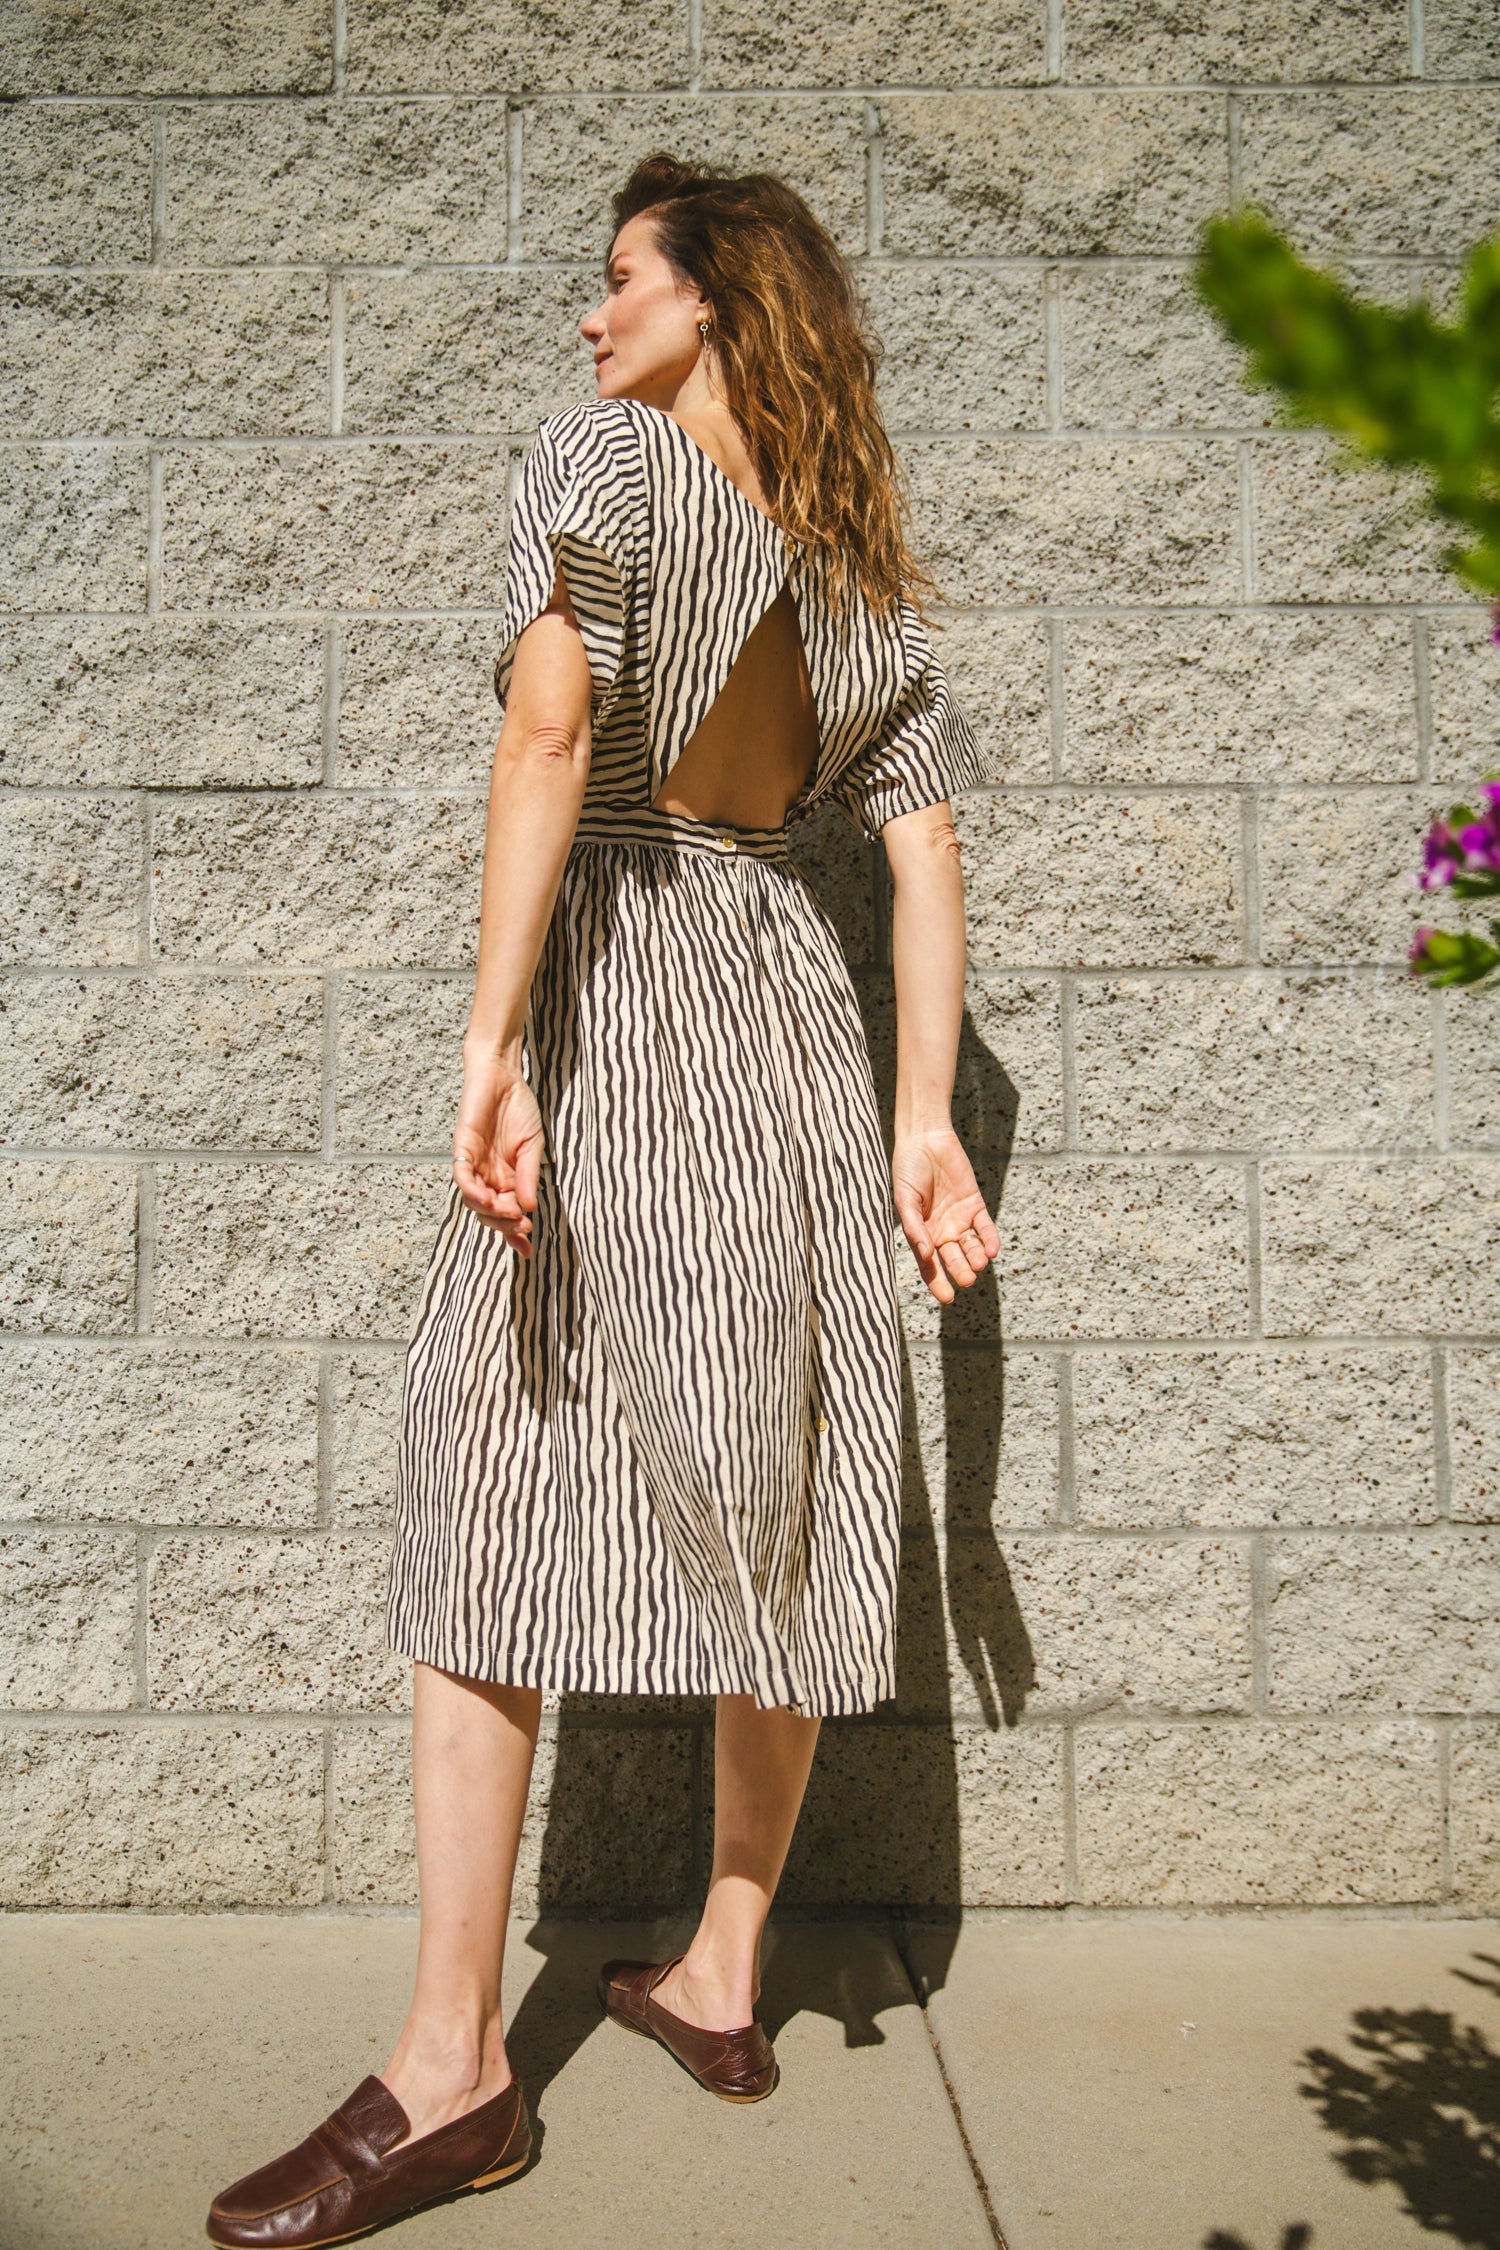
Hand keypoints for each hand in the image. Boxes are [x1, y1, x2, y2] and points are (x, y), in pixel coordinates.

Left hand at [452, 1052, 545, 1255]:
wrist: (503, 1075)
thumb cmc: (518, 1108)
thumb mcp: (531, 1147)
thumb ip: (528, 1176)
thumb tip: (531, 1207)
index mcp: (504, 1178)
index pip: (506, 1212)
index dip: (514, 1233)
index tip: (528, 1249)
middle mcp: (486, 1175)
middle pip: (488, 1212)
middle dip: (504, 1225)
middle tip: (522, 1227)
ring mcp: (472, 1163)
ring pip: (473, 1200)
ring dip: (490, 1213)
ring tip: (509, 1216)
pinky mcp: (462, 1148)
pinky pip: (462, 1176)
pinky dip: (473, 1191)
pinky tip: (489, 1200)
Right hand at [891, 1127, 999, 1304]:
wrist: (925, 1140)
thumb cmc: (908, 1169)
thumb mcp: (905, 1200)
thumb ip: (915, 1227)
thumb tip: (927, 1254)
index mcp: (921, 1234)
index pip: (930, 1266)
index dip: (938, 1283)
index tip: (947, 1298)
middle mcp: (941, 1231)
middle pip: (953, 1259)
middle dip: (960, 1271)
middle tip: (967, 1279)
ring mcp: (959, 1219)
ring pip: (971, 1246)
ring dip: (976, 1258)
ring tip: (977, 1263)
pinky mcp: (975, 1205)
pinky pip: (985, 1227)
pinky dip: (990, 1239)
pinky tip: (992, 1250)